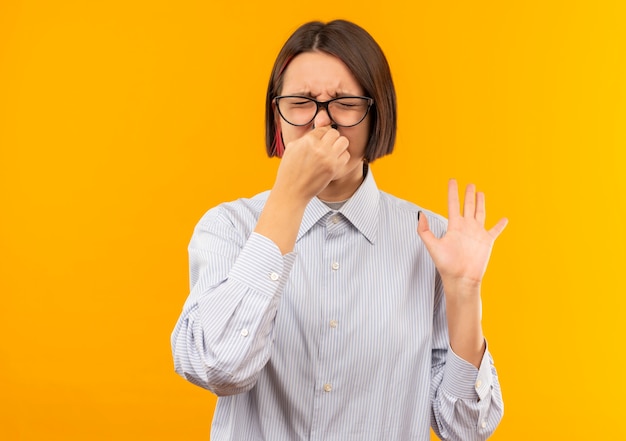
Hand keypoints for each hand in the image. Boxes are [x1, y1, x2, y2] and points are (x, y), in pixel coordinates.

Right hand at [273, 126, 350, 203]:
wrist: (291, 191)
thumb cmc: (289, 170)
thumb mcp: (292, 148)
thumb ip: (305, 137)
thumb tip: (318, 130)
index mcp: (308, 140)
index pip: (323, 128)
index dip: (322, 134)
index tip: (320, 140)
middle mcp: (319, 148)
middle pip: (335, 133)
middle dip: (331, 138)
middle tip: (326, 145)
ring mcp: (328, 158)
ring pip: (343, 141)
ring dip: (339, 145)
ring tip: (332, 151)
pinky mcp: (334, 169)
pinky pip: (346, 156)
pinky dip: (342, 157)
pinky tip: (333, 161)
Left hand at [417, 179, 507, 293]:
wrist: (461, 279)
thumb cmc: (446, 265)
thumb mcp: (432, 246)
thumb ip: (424, 230)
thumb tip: (420, 214)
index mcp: (453, 226)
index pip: (453, 204)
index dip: (453, 192)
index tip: (452, 181)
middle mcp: (466, 227)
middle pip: (467, 206)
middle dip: (468, 194)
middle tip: (469, 184)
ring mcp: (477, 233)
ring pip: (480, 213)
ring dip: (480, 203)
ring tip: (481, 193)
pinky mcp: (487, 241)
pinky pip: (495, 230)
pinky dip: (500, 224)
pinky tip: (504, 218)